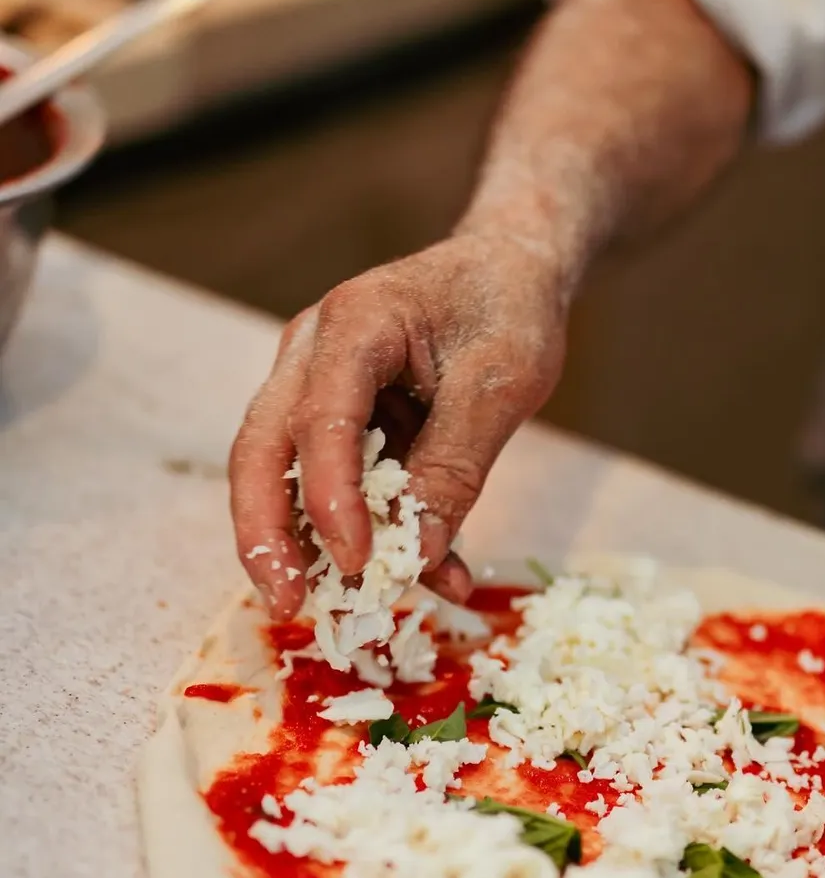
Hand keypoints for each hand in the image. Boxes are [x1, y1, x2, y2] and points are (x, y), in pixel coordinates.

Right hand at [229, 231, 568, 616]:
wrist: (509, 267)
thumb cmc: (507, 308)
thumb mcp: (500, 385)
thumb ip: (456, 465)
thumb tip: (421, 555)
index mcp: (354, 324)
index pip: (321, 418)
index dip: (331, 497)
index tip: (357, 562)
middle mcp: (313, 353)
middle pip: (263, 449)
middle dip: (267, 533)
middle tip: (287, 605)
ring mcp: (316, 386)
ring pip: (282, 474)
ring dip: (303, 545)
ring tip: (334, 610)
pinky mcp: (339, 421)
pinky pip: (334, 484)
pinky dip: (365, 533)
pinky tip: (423, 576)